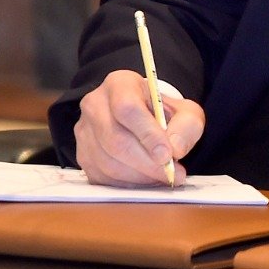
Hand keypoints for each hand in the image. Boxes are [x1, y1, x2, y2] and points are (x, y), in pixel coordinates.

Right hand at [74, 69, 205, 186]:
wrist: (144, 118)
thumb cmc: (162, 113)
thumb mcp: (184, 111)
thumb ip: (186, 126)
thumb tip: (175, 150)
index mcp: (119, 84)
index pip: (127, 108)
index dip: (148, 134)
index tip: (168, 155)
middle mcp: (95, 104)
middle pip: (115, 139)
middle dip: (147, 163)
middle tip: (172, 174)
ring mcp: (84, 131)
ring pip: (107, 162)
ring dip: (139, 176)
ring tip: (163, 177)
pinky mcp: (82, 155)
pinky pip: (102, 177)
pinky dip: (128, 184)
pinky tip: (146, 180)